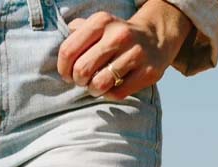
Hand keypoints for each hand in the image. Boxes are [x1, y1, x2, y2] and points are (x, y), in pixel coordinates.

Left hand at [57, 0, 193, 100]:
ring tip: (98, 84)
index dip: (64, 69)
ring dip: (93, 89)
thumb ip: (76, 34)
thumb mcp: (97, 27)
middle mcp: (119, 34)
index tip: (69, 73)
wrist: (155, 38)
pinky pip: (117, 93)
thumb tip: (62, 52)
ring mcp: (135, 53)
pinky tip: (113, 86)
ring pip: (99, 84)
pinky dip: (110, 94)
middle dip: (79, 80)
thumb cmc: (116, 38)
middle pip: (82, 70)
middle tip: (85, 79)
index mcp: (102, 21)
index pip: (68, 51)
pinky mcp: (147, 71)